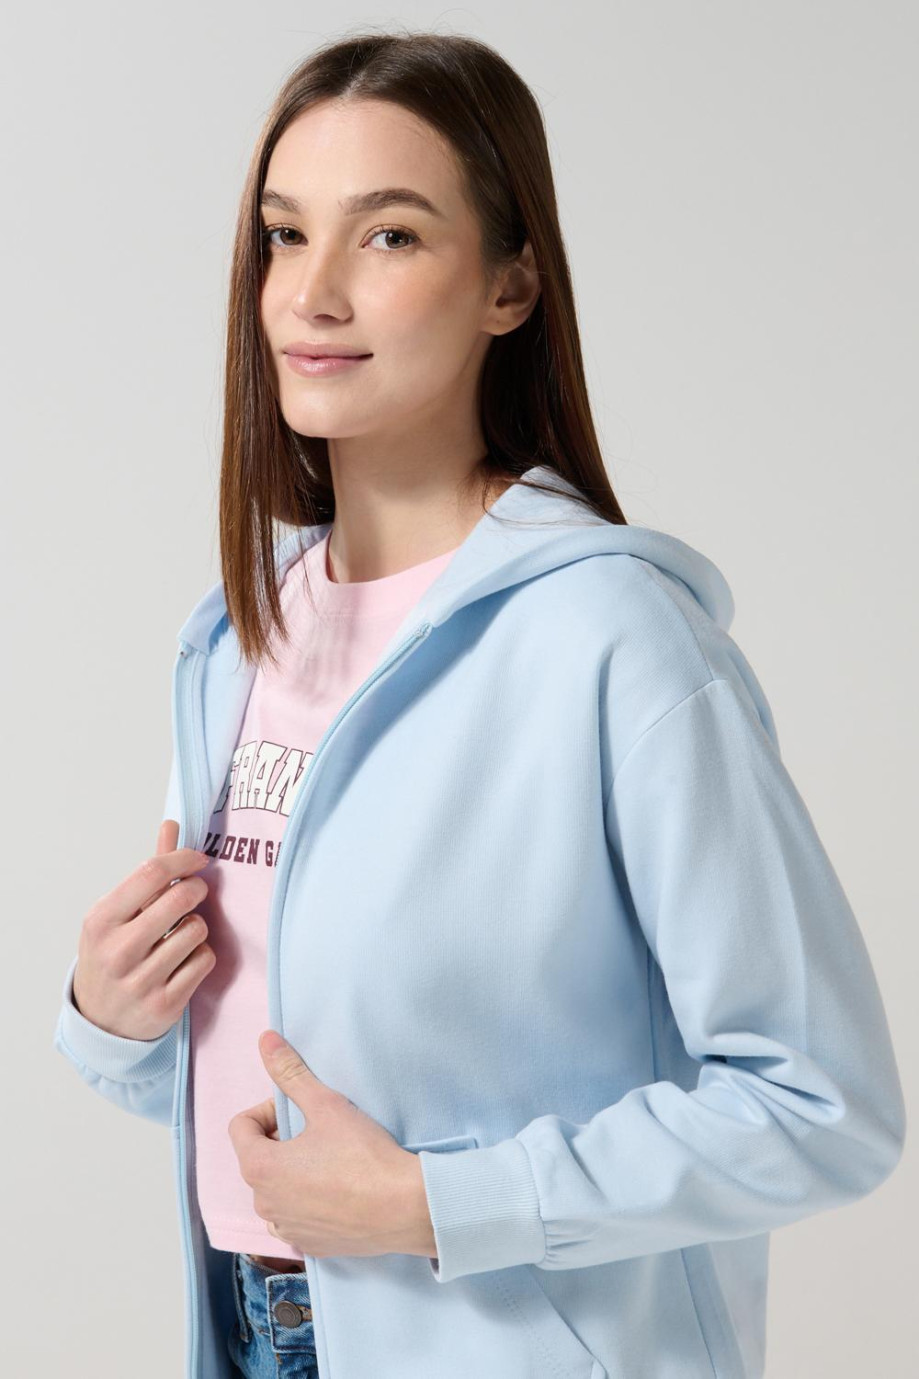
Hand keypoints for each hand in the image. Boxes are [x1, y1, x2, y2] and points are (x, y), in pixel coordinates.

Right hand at [72, 820, 214, 1039]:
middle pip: (180, 898)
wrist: (100, 1021)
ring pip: (197, 930)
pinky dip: (201, 955)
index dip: (183, 858)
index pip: (151, 872)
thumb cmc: (113, 954)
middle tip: (195, 892)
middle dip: (197, 888)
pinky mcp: (164, 1004)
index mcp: (101, 920)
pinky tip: (184, 961)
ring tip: (181, 934)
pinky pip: (204, 960)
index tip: (198, 859)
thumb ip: (148, 873)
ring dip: (197, 926)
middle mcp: (118, 950)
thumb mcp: (117, 914)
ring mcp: (140, 980)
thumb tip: (172, 825)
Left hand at [228, 1030, 435, 1259]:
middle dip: (281, 1141)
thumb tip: (265, 1040)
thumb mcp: (326, 1104)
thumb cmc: (363, 1154)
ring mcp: (286, 1229)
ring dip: (291, 1175)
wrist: (404, 1207)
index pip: (240, 1127)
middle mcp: (264, 1203)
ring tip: (328, 1163)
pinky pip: (295, 1220)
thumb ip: (290, 1072)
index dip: (267, 1110)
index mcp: (260, 1167)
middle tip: (318, 1131)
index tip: (298, 1110)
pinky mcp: (310, 1247)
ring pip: (275, 1192)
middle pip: (257, 1159)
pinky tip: (337, 1193)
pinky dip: (307, 1204)